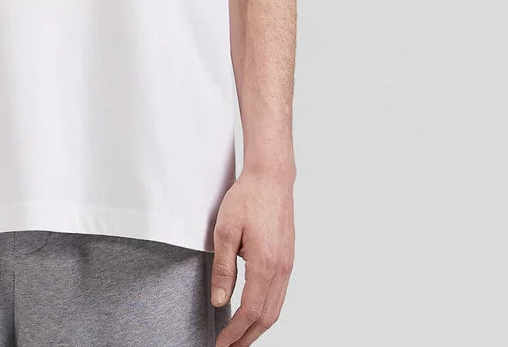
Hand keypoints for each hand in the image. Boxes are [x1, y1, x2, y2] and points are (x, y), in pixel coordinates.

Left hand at [210, 166, 295, 345]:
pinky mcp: (288, 259)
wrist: (271, 178)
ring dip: (257, 327)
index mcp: (265, 265)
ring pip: (275, 308)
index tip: (221, 344)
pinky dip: (266, 311)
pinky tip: (254, 312)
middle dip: (247, 337)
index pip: (249, 311)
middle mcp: (281, 270)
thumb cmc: (247, 198)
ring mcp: (287, 266)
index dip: (234, 332)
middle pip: (266, 317)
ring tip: (239, 336)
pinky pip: (279, 295)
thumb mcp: (224, 231)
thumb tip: (219, 300)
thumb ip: (222, 269)